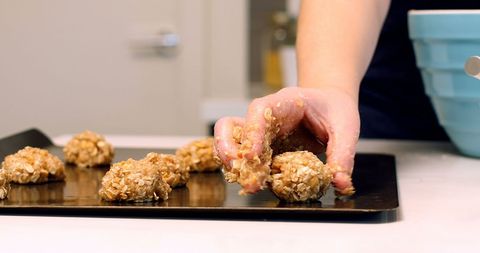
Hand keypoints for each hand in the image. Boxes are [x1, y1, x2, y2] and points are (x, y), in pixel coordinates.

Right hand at [214, 86, 359, 194]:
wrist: (330, 105)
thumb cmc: (334, 109)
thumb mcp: (346, 127)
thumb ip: (343, 154)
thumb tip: (340, 183)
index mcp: (284, 102)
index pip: (259, 111)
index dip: (252, 133)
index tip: (251, 156)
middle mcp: (265, 117)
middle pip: (231, 126)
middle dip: (228, 148)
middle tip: (238, 171)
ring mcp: (260, 133)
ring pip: (229, 141)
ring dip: (230, 162)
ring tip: (246, 183)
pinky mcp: (262, 149)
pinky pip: (243, 158)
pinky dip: (244, 171)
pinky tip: (255, 183)